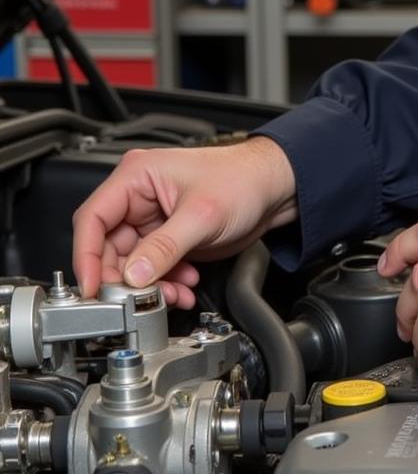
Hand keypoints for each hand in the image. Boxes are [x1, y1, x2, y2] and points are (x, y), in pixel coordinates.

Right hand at [72, 136, 296, 308]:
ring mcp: (154, 217)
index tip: (93, 287)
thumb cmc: (244, 179)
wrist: (276, 188)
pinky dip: (166, 281)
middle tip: (141, 298)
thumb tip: (134, 275)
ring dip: (150, 285)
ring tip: (174, 293)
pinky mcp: (169, 236)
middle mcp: (140, 196)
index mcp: (138, 175)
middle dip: (127, 278)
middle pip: (109, 247)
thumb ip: (164, 248)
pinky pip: (153, 267)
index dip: (86, 256)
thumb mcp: (202, 216)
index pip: (93, 219)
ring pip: (133, 263)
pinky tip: (185, 286)